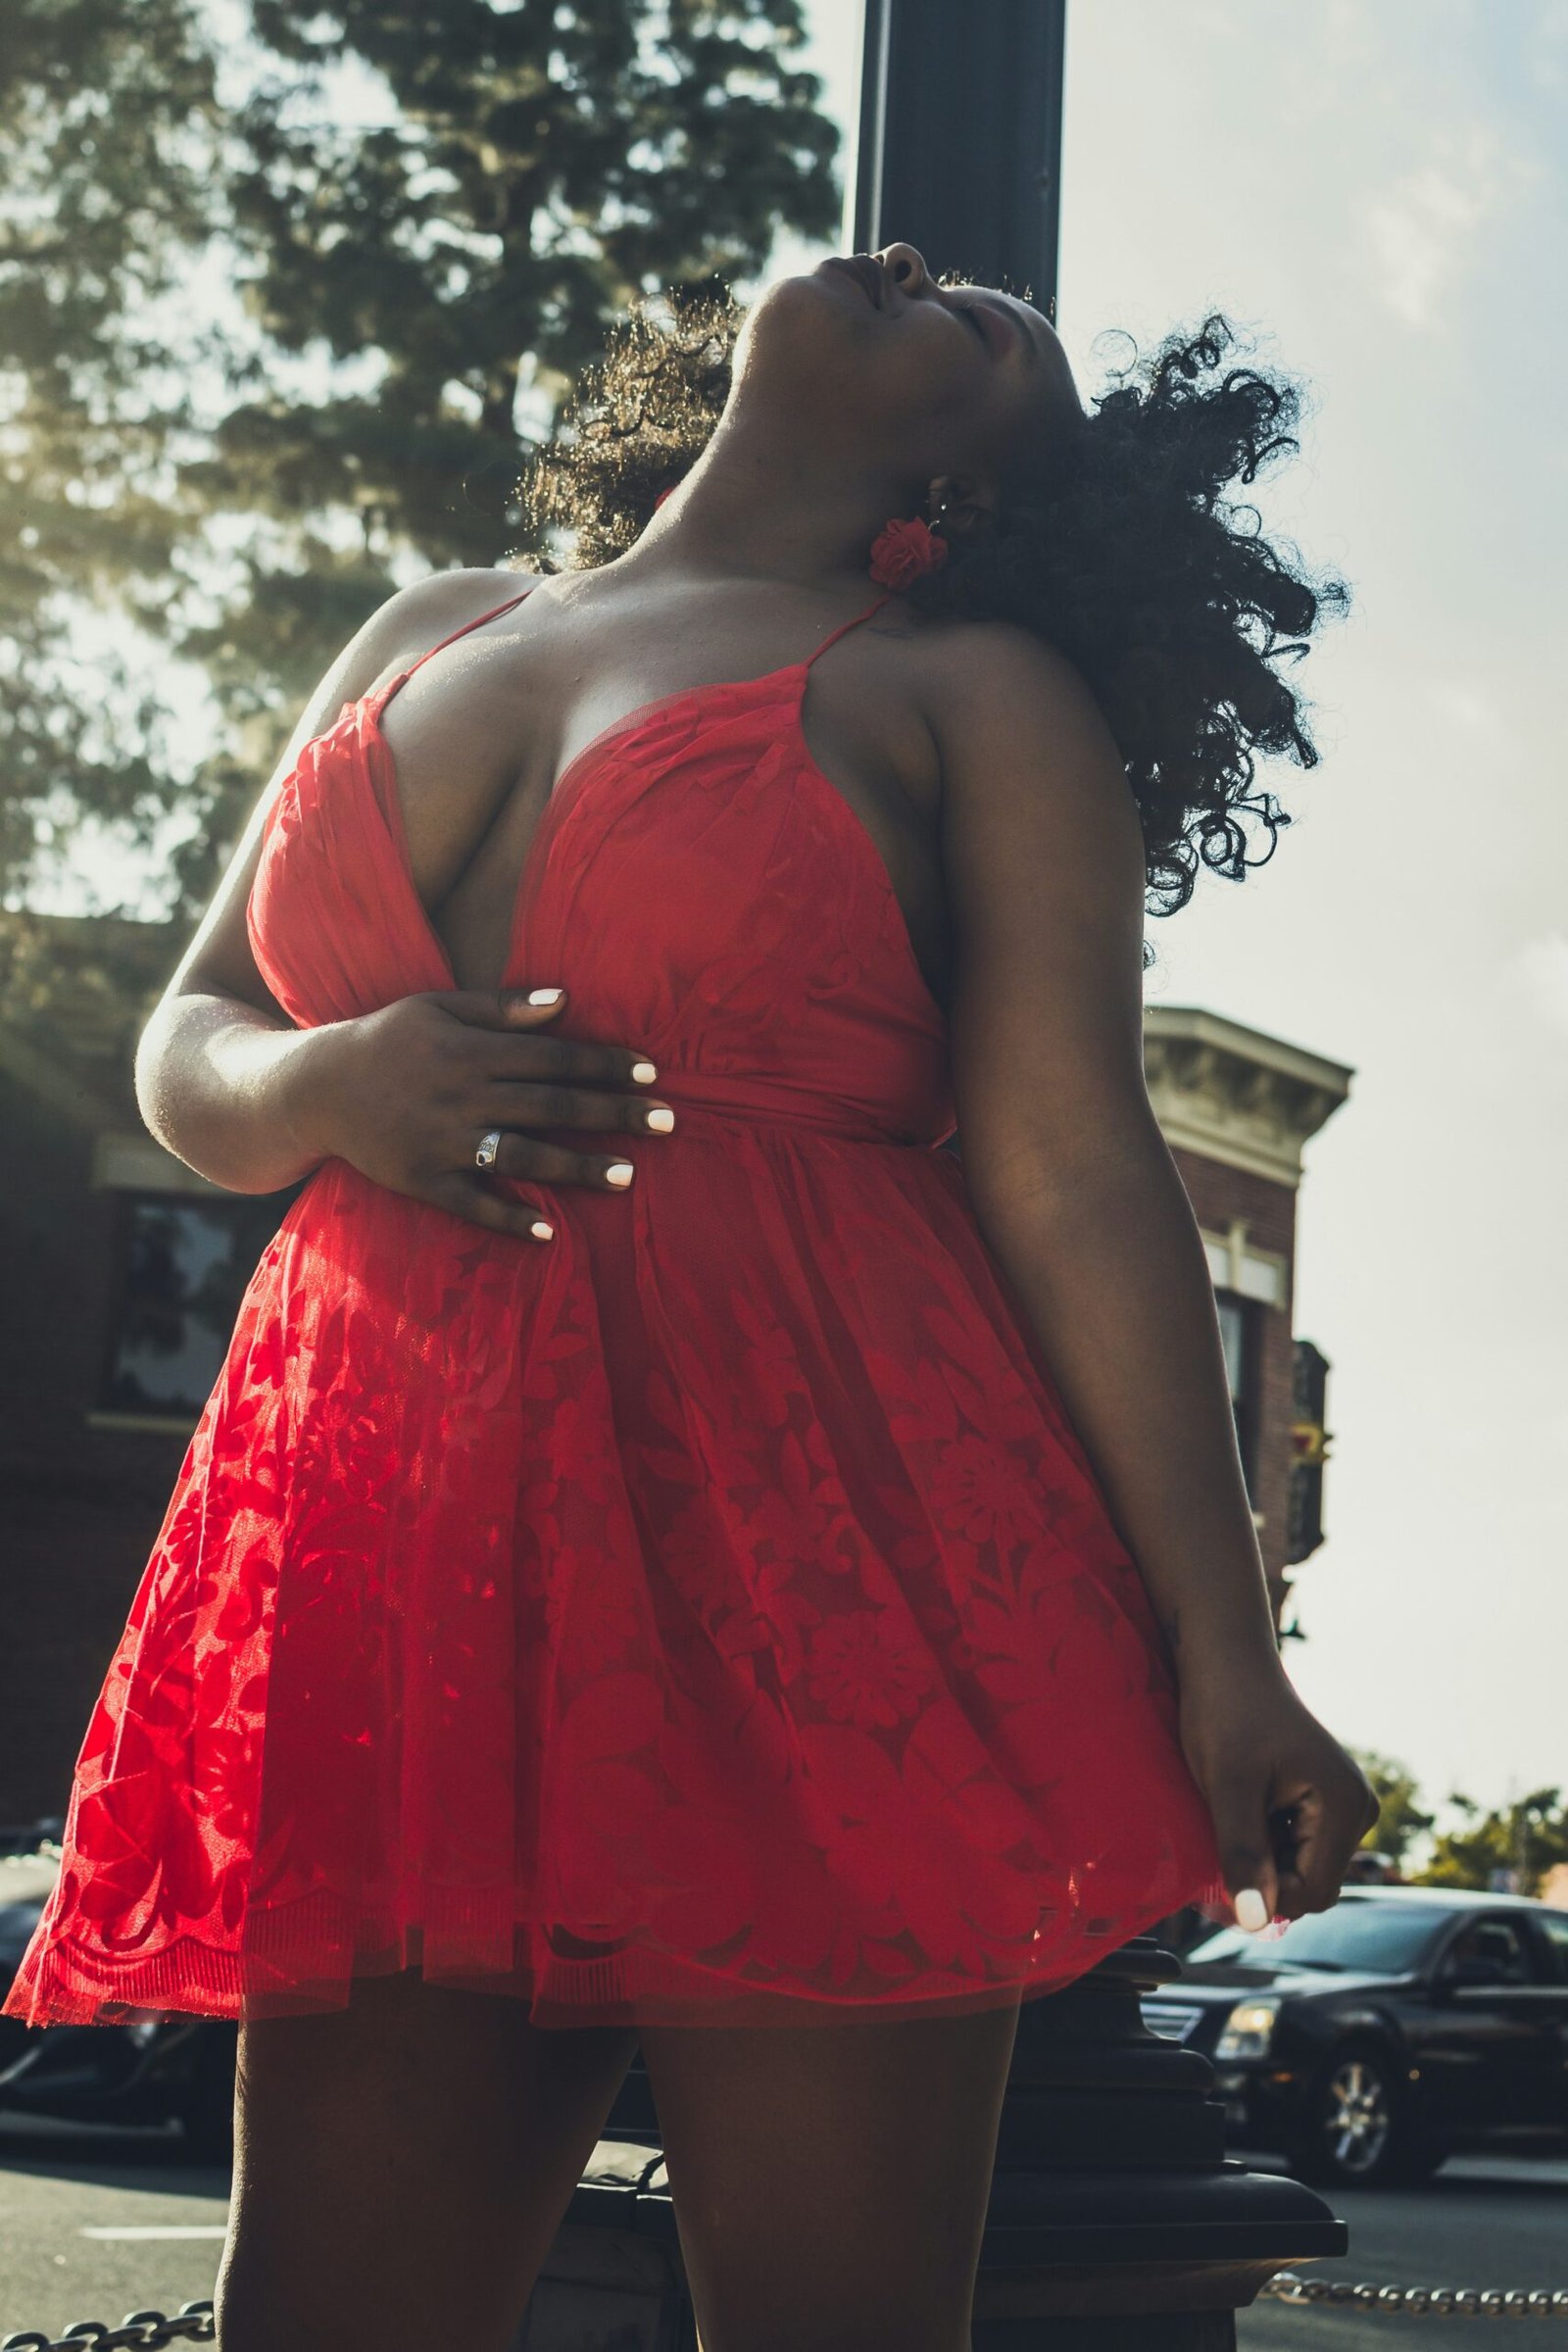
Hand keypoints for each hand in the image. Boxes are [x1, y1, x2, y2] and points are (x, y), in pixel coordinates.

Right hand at [293, 985, 670, 1239]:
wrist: (314, 1087)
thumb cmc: (387, 1038)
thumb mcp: (438, 1006)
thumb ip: (502, 1007)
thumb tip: (566, 1001)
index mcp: (470, 1051)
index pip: (552, 1057)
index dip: (603, 1064)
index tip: (651, 1073)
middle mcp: (462, 1097)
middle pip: (550, 1105)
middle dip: (611, 1112)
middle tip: (668, 1122)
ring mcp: (442, 1143)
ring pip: (521, 1157)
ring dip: (577, 1167)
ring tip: (628, 1175)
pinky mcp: (423, 1181)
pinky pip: (473, 1206)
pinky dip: (510, 1220)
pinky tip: (552, 1232)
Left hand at [1178, 1662, 1379, 1928]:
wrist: (1228, 1663)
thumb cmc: (1225, 1714)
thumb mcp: (1227, 1787)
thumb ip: (1244, 1854)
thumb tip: (1254, 1923)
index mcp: (1346, 1807)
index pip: (1313, 1894)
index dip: (1265, 1898)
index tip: (1216, 1880)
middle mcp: (1359, 1807)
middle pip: (1311, 1886)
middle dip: (1265, 1879)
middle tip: (1216, 1842)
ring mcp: (1346, 1803)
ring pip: (1302, 1868)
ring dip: (1263, 1858)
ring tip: (1230, 1816)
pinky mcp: (1327, 1800)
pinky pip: (1300, 1846)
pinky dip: (1268, 1841)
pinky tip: (1243, 1809)